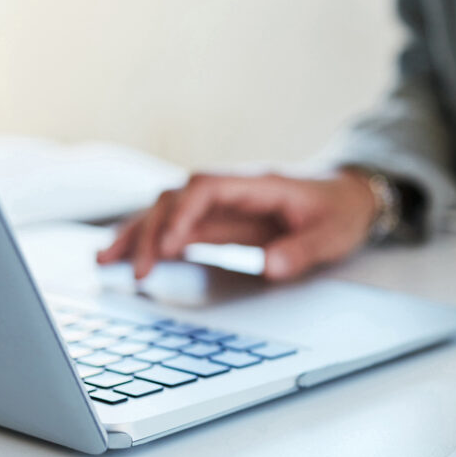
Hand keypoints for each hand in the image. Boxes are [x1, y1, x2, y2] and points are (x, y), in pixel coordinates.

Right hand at [96, 170, 376, 280]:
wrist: (350, 196)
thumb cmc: (341, 211)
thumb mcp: (333, 235)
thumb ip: (302, 250)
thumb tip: (270, 266)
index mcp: (259, 185)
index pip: (207, 188)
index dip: (184, 212)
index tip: (171, 245)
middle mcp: (233, 189)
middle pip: (177, 198)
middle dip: (151, 231)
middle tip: (137, 271)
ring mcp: (223, 204)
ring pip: (168, 210)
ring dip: (138, 232)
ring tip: (105, 261)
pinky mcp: (220, 221)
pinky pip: (177, 227)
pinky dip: (150, 240)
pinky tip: (125, 257)